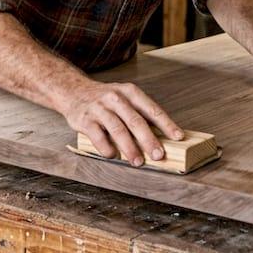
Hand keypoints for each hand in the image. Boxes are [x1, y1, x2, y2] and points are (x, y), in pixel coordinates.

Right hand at [62, 81, 183, 165]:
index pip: (152, 109)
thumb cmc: (106, 100)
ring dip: (129, 148)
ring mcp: (99, 108)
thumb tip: (164, 136)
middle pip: (135, 120)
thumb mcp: (125, 99)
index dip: (166, 124)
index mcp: (130, 92)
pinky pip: (98, 136)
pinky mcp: (85, 120)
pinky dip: (107, 148)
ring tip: (138, 162)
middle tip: (159, 155)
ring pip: (118, 129)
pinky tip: (113, 156)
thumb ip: (140, 114)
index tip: (178, 137)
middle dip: (149, 140)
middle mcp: (115, 98)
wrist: (73, 91)